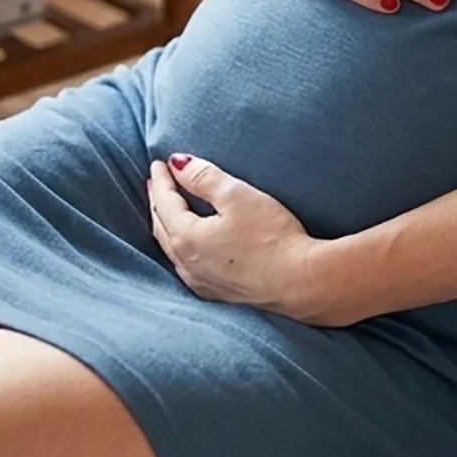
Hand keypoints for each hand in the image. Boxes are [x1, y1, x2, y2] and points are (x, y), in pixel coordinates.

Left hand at [146, 154, 330, 321]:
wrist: (300, 282)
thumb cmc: (271, 236)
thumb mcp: (236, 195)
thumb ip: (203, 177)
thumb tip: (177, 164)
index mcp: (186, 237)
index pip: (164, 202)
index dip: (161, 180)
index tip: (159, 163)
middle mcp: (186, 263)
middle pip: (161, 226)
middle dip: (157, 202)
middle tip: (157, 182)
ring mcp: (200, 282)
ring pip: (171, 248)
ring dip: (165, 225)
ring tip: (166, 209)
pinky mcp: (216, 293)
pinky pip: (185, 265)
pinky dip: (179, 246)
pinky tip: (187, 244)